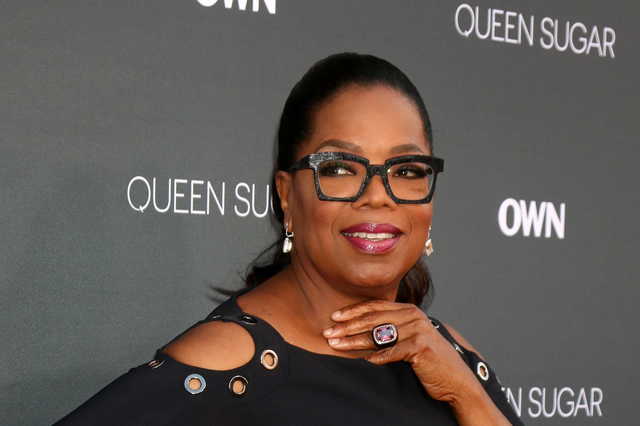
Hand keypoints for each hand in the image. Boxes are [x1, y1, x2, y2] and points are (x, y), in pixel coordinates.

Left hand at [322, 299, 481, 403]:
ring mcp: (418, 330)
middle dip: (348, 326)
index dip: (353, 310)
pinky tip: (365, 361)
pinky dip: (377, 357)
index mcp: (409, 310)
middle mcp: (414, 316)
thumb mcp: (409, 338)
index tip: (334, 317)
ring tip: (336, 346)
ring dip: (354, 341)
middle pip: (373, 319)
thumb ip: (390, 329)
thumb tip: (356, 329)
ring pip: (378, 335)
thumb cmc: (428, 360)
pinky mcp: (421, 347)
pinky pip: (392, 352)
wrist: (455, 379)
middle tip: (328, 332)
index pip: (375, 306)